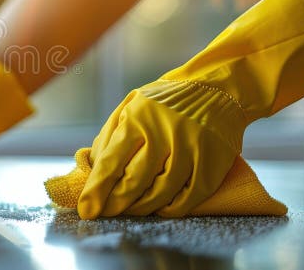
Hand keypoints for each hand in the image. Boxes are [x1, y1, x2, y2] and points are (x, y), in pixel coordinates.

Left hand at [78, 81, 242, 218]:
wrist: (216, 90)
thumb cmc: (163, 102)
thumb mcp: (130, 106)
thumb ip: (110, 136)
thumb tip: (93, 172)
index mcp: (137, 119)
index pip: (111, 162)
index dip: (96, 190)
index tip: (87, 210)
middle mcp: (164, 134)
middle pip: (134, 182)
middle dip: (115, 204)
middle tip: (105, 212)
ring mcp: (190, 150)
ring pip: (160, 194)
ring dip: (140, 208)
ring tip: (129, 209)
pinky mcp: (212, 165)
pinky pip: (187, 200)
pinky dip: (169, 209)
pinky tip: (159, 207)